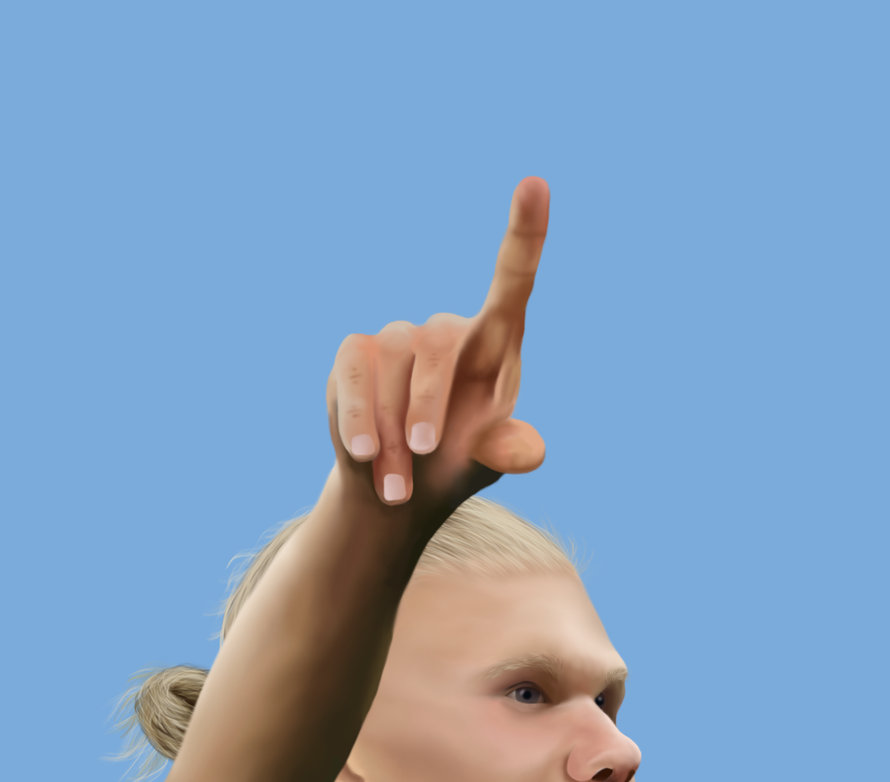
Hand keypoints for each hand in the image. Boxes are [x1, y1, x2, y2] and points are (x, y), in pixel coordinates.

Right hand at [328, 178, 550, 509]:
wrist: (399, 490)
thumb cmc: (455, 464)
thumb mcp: (486, 463)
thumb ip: (507, 450)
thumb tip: (530, 450)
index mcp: (496, 343)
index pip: (513, 280)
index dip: (524, 232)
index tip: (535, 183)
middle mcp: (448, 330)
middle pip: (437, 350)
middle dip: (428, 408)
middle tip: (425, 459)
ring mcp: (400, 338)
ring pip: (391, 366)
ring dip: (392, 432)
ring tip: (398, 483)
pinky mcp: (358, 353)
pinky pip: (354, 371)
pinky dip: (356, 417)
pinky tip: (364, 455)